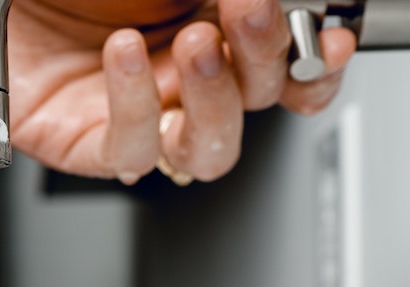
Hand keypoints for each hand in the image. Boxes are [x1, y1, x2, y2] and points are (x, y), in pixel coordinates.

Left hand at [0, 0, 356, 182]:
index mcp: (208, 27)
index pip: (283, 68)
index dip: (313, 63)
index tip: (324, 38)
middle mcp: (176, 77)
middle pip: (256, 103)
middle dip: (264, 57)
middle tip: (249, 11)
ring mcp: (134, 114)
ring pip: (206, 148)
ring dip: (215, 98)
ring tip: (194, 41)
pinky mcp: (85, 144)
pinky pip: (130, 150)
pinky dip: (136, 104)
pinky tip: (122, 56)